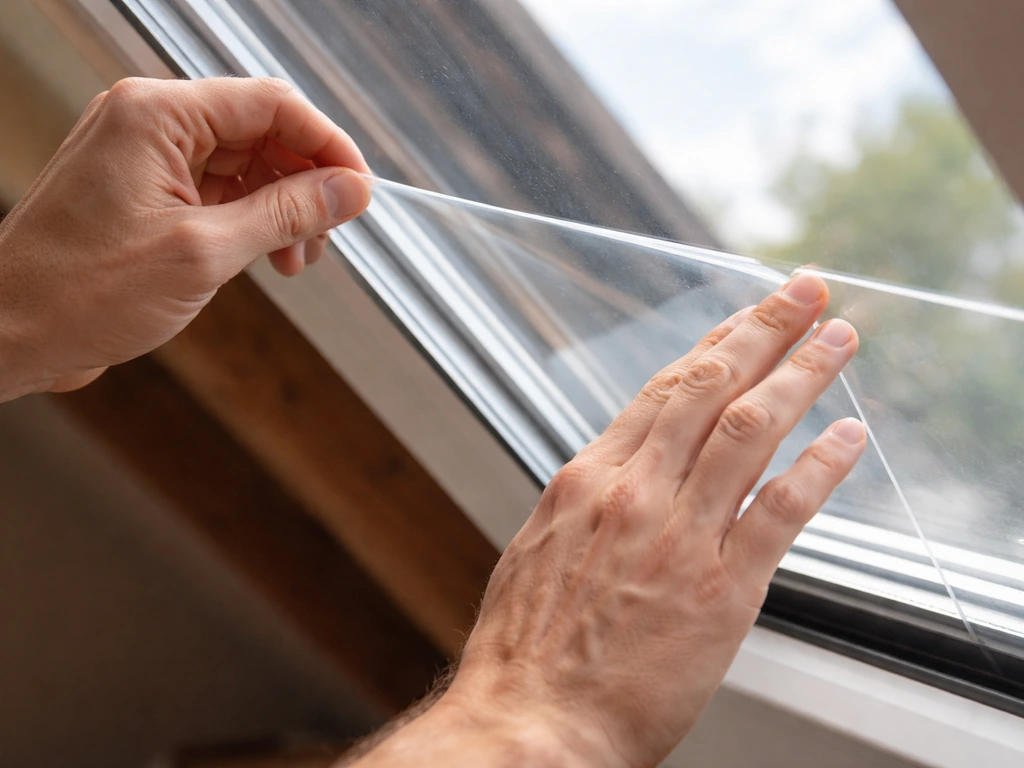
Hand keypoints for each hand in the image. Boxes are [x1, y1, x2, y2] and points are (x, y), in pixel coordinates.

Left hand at [0, 77, 370, 400]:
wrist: (11, 334)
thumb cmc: (82, 292)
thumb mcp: (204, 253)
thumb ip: (286, 214)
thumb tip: (350, 190)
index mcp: (157, 116)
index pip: (271, 105)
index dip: (327, 145)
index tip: (360, 190)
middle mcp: (150, 123)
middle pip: (261, 132)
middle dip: (305, 183)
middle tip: (327, 236)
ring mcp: (146, 158)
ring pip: (245, 164)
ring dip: (282, 208)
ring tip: (297, 259)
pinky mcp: (146, 193)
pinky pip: (219, 190)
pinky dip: (251, 221)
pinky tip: (267, 257)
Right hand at [382, 274, 864, 767]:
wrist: (531, 723)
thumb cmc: (528, 648)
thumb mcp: (541, 550)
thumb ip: (588, 506)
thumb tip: (621, 476)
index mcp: (587, 480)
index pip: (663, 391)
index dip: (714, 345)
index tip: (743, 317)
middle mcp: (634, 492)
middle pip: (711, 388)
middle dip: (764, 330)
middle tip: (804, 290)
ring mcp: (679, 535)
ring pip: (750, 430)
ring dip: (802, 376)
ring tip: (837, 339)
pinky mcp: (720, 589)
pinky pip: (782, 510)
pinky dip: (821, 467)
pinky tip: (848, 437)